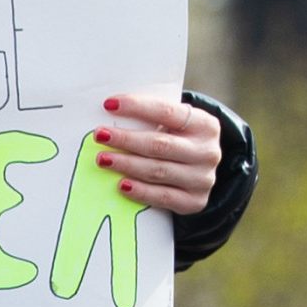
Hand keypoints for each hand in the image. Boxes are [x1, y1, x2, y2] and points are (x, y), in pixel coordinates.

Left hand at [94, 92, 220, 212]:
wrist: (199, 173)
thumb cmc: (178, 141)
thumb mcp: (175, 126)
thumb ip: (153, 120)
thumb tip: (111, 112)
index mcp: (205, 125)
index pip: (167, 112)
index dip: (137, 107)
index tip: (109, 104)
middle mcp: (207, 151)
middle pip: (160, 145)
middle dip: (126, 139)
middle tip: (100, 136)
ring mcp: (202, 178)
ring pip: (158, 171)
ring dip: (126, 165)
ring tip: (103, 159)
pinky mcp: (194, 201)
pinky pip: (162, 197)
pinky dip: (140, 191)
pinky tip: (121, 185)